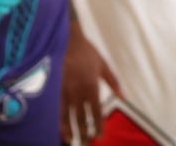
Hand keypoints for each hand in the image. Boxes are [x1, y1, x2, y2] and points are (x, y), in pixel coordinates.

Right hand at [59, 26, 119, 143]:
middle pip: (82, 118)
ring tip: (72, 142)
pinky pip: (54, 109)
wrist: (65, 39)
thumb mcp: (103, 64)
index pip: (96, 111)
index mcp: (92, 86)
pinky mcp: (52, 88)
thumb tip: (123, 96)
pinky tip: (57, 130)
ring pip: (67, 117)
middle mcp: (78, 92)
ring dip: (70, 131)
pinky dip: (56, 121)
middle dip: (84, 133)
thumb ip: (113, 81)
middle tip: (86, 144)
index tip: (99, 136)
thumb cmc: (85, 51)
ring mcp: (64, 91)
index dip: (98, 125)